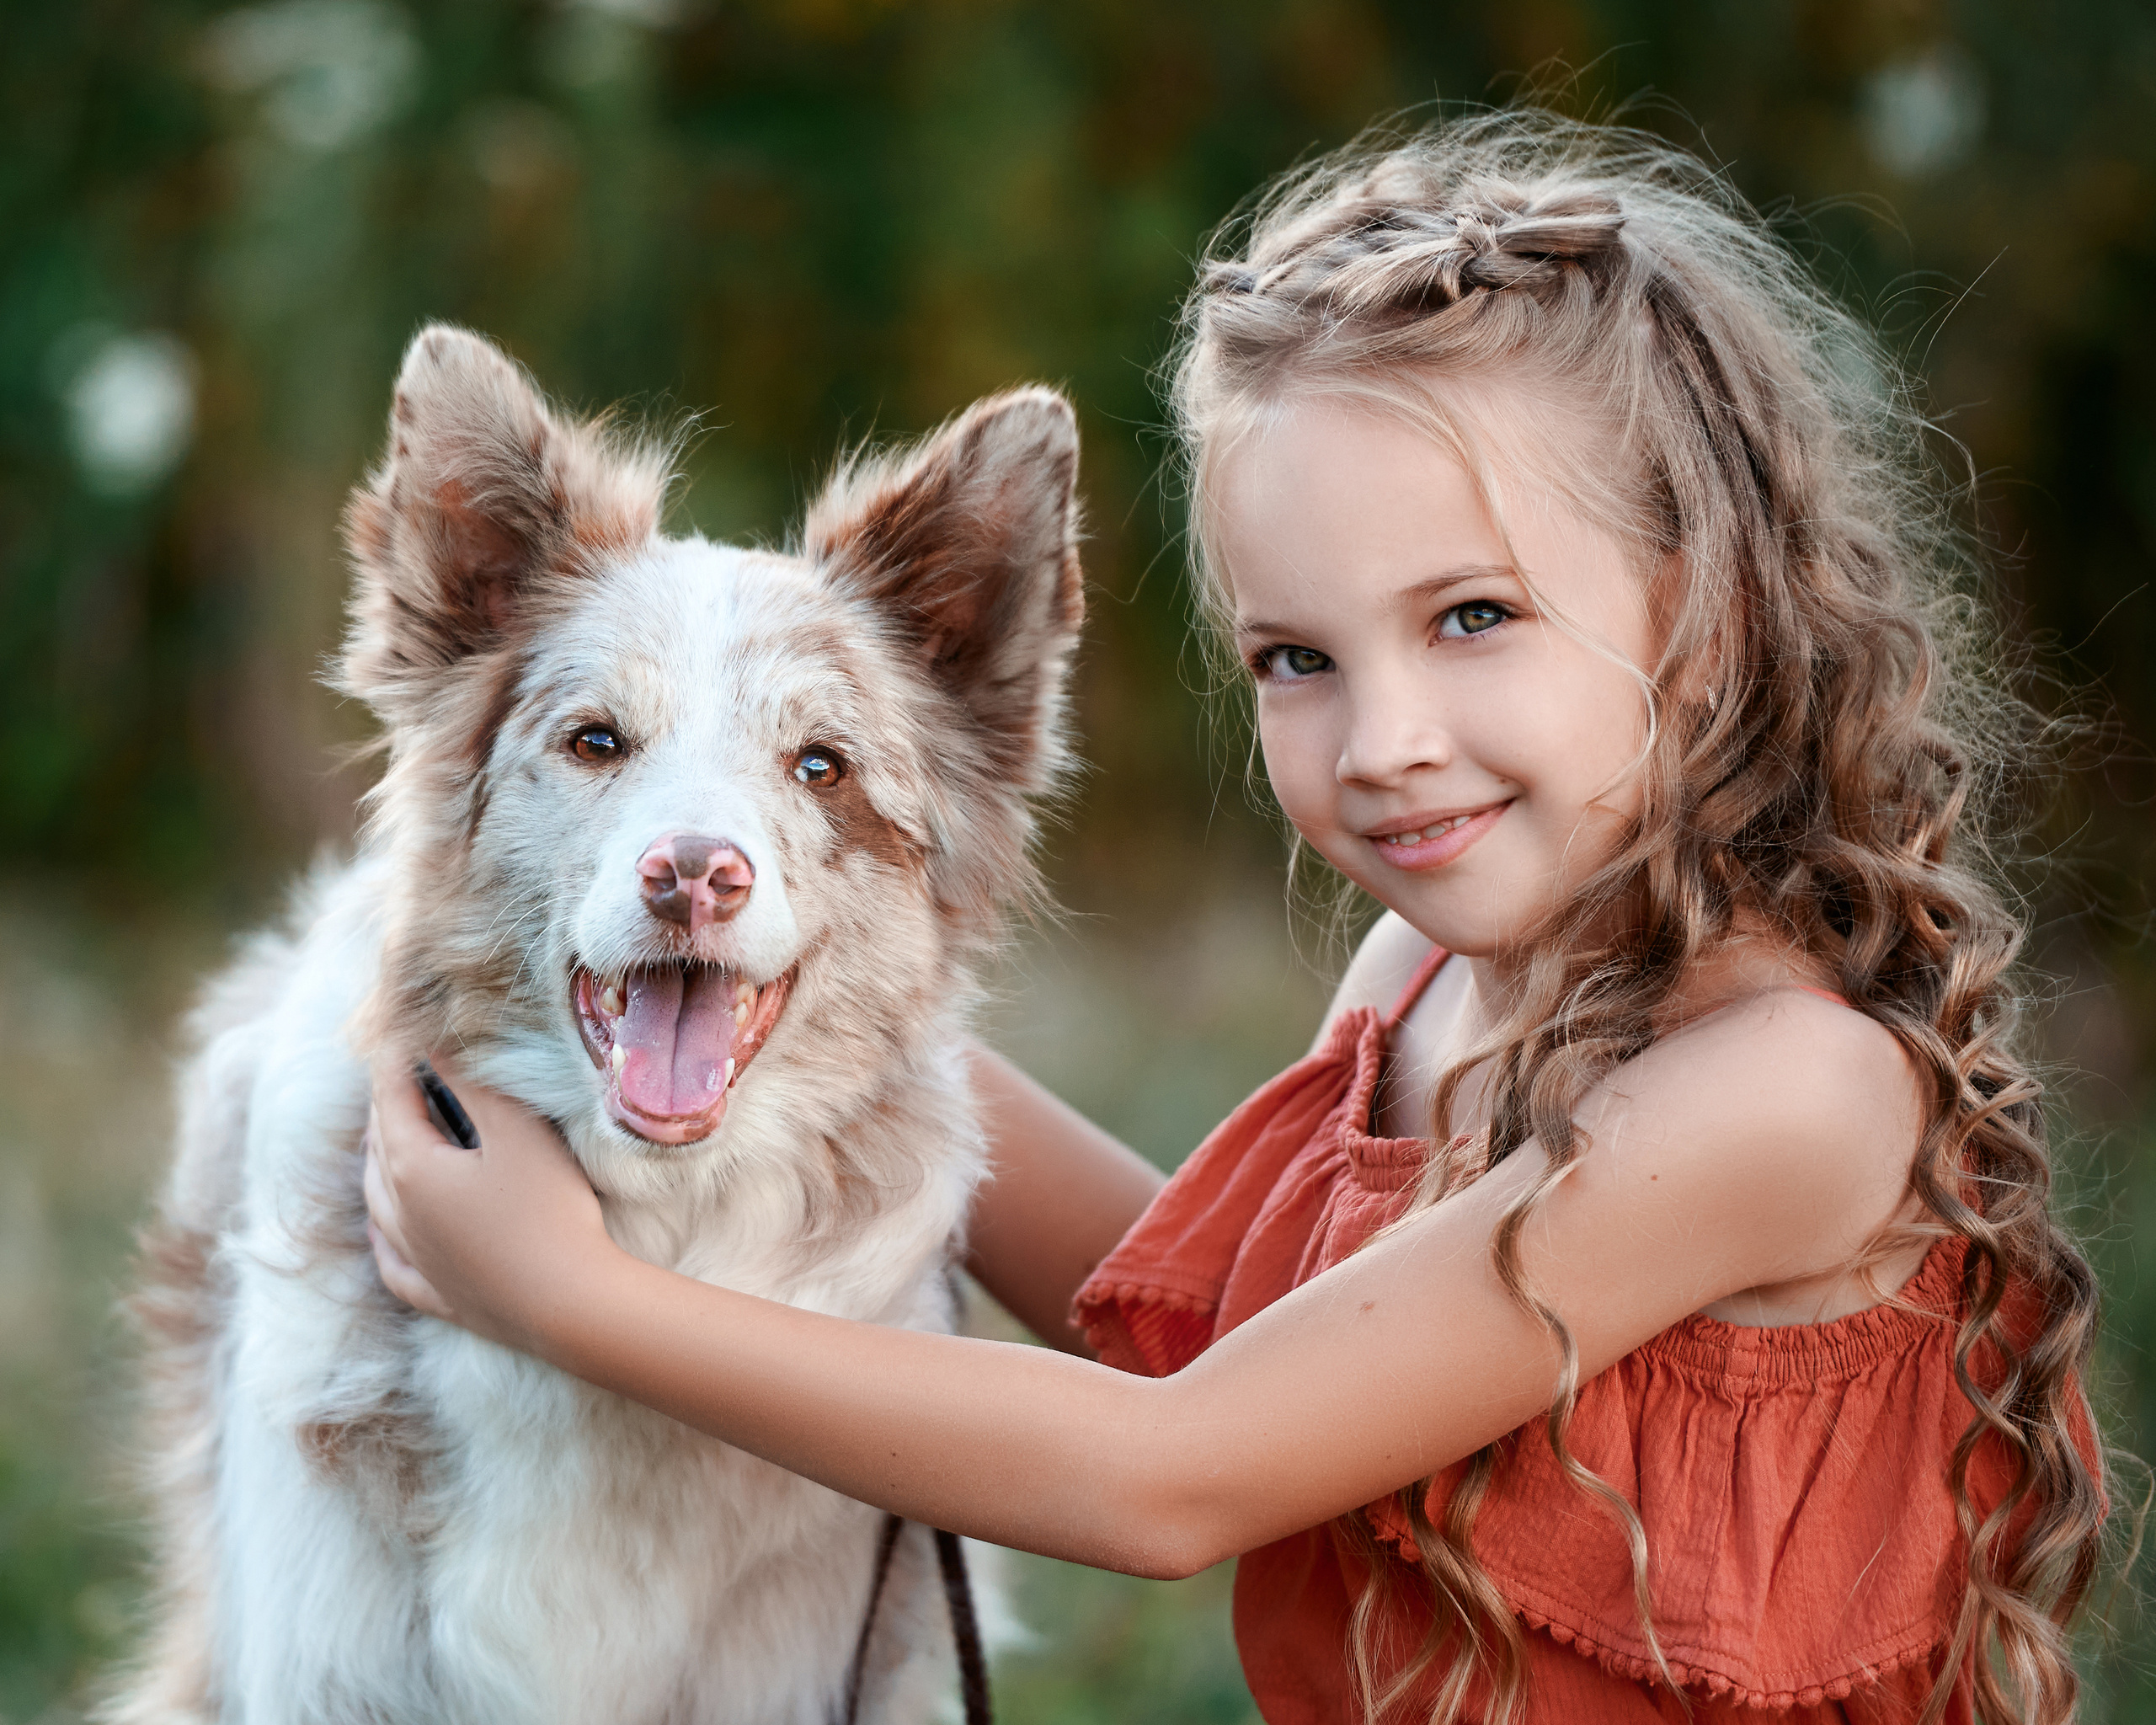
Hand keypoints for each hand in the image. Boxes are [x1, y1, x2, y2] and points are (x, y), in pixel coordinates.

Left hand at [362, 1054, 612, 1353]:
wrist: (569, 1307)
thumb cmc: (546, 1212)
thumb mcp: (517, 1133)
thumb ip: (474, 1084)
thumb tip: (437, 1046)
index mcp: (410, 1168)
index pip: (391, 1097)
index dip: (396, 1059)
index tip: (401, 1030)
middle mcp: (398, 1214)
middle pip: (379, 1144)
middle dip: (387, 1102)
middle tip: (402, 1071)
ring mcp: (415, 1259)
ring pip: (377, 1200)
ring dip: (378, 1160)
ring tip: (386, 1137)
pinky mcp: (437, 1294)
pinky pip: (392, 1258)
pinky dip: (384, 1232)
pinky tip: (385, 1230)